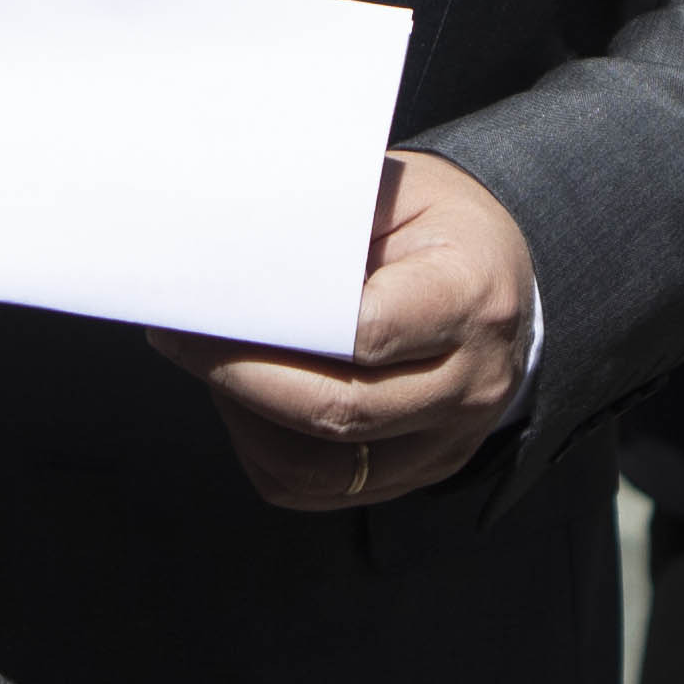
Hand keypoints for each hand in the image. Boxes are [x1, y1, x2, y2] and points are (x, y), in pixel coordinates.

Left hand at [163, 151, 534, 510]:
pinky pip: (322, 490)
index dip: (275, 327)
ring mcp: (449, 439)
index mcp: (470, 296)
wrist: (502, 282)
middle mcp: (471, 381)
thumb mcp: (397, 193)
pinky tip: (246, 401)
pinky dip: (267, 450)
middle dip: (241, 378)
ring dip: (248, 423)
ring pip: (322, 468)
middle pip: (340, 410)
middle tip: (181, 339)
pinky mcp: (421, 470)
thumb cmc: (436, 226)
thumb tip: (225, 251)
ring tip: (212, 369)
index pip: (369, 332)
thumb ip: (323, 223)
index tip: (207, 305)